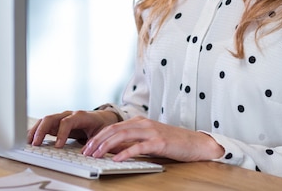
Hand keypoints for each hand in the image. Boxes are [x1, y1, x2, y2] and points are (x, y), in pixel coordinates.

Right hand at [27, 110, 119, 147]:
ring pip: (45, 120)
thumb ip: (97, 141)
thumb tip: (91, 151)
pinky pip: (44, 125)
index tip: (58, 146)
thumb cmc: (102, 125)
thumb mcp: (103, 132)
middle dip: (42, 130)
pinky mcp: (57, 123)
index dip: (61, 133)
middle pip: (51, 118)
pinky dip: (36, 131)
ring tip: (27, 142)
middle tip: (35, 144)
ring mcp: (61, 117)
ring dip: (35, 130)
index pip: (67, 122)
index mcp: (81, 116)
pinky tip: (29, 139)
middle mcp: (68, 114)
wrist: (102, 118)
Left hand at [82, 116, 224, 161]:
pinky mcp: (158, 142)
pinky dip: (124, 153)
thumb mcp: (148, 139)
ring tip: (96, 155)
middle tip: (86, 151)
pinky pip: (138, 147)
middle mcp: (143, 123)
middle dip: (97, 140)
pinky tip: (115, 159)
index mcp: (139, 121)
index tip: (87, 146)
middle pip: (114, 129)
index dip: (98, 136)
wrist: (195, 143)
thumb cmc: (172, 142)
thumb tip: (112, 149)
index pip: (113, 127)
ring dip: (106, 146)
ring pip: (122, 136)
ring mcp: (151, 131)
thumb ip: (132, 141)